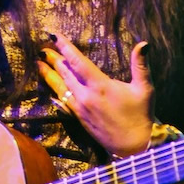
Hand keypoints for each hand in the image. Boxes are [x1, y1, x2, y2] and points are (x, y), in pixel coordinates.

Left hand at [37, 34, 154, 157]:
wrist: (136, 147)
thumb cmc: (141, 115)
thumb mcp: (145, 88)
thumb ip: (141, 65)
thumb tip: (144, 44)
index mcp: (100, 86)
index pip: (78, 62)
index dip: (65, 48)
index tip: (54, 36)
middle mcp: (86, 97)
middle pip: (65, 73)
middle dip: (54, 59)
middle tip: (42, 49)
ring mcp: (82, 109)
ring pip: (62, 88)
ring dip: (50, 75)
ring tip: (39, 64)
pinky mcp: (80, 119)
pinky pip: (64, 103)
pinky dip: (56, 93)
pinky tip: (50, 90)